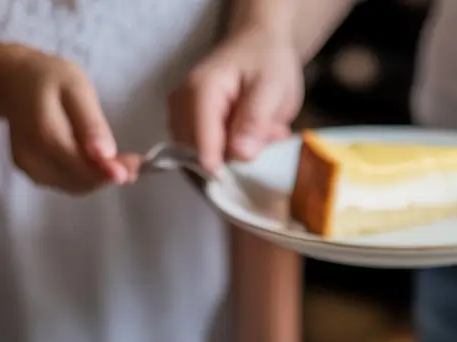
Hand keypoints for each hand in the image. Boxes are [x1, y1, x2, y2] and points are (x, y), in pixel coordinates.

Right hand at [0, 45, 140, 192]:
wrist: (13, 81)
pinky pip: (68, 183)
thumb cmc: (48, 79)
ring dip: (100, 178)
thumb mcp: (76, 88)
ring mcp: (31, 169)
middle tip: (133, 163)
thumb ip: (91, 123)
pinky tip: (96, 162)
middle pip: (82, 181)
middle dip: (110, 175)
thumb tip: (105, 155)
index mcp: (44, 135)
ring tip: (118, 160)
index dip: (112, 171)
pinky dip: (87, 176)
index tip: (138, 165)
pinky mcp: (33, 173)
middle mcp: (34, 158)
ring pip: (77, 186)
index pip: (84, 167)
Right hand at [168, 26, 303, 172]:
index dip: (218, 166)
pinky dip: (232, 152)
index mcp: (201, 91)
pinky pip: (207, 154)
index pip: (200, 140)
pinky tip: (251, 134)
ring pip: (203, 158)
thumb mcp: (273, 88)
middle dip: (235, 157)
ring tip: (263, 131)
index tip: (236, 182)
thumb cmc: (267, 62)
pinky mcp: (189, 126)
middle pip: (199, 154)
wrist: (258, 44)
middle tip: (268, 136)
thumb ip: (256, 120)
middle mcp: (183, 104)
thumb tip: (241, 154)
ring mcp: (182, 116)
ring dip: (236, 155)